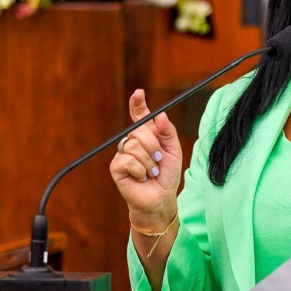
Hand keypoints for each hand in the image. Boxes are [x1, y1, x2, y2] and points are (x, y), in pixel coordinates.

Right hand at [109, 89, 182, 229]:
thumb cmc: (167, 174)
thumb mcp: (174, 150)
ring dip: (149, 161)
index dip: (137, 103)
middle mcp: (133, 142)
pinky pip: (128, 160)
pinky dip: (140, 170)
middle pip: (139, 130)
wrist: (161, 198)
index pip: (139, 115)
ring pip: (134, 145)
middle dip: (154, 145)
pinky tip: (142, 178)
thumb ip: (168, 131)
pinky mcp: (116, 167)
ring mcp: (123, 154)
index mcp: (148, 135)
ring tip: (152, 172)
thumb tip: (160, 115)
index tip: (139, 93)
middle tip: (159, 159)